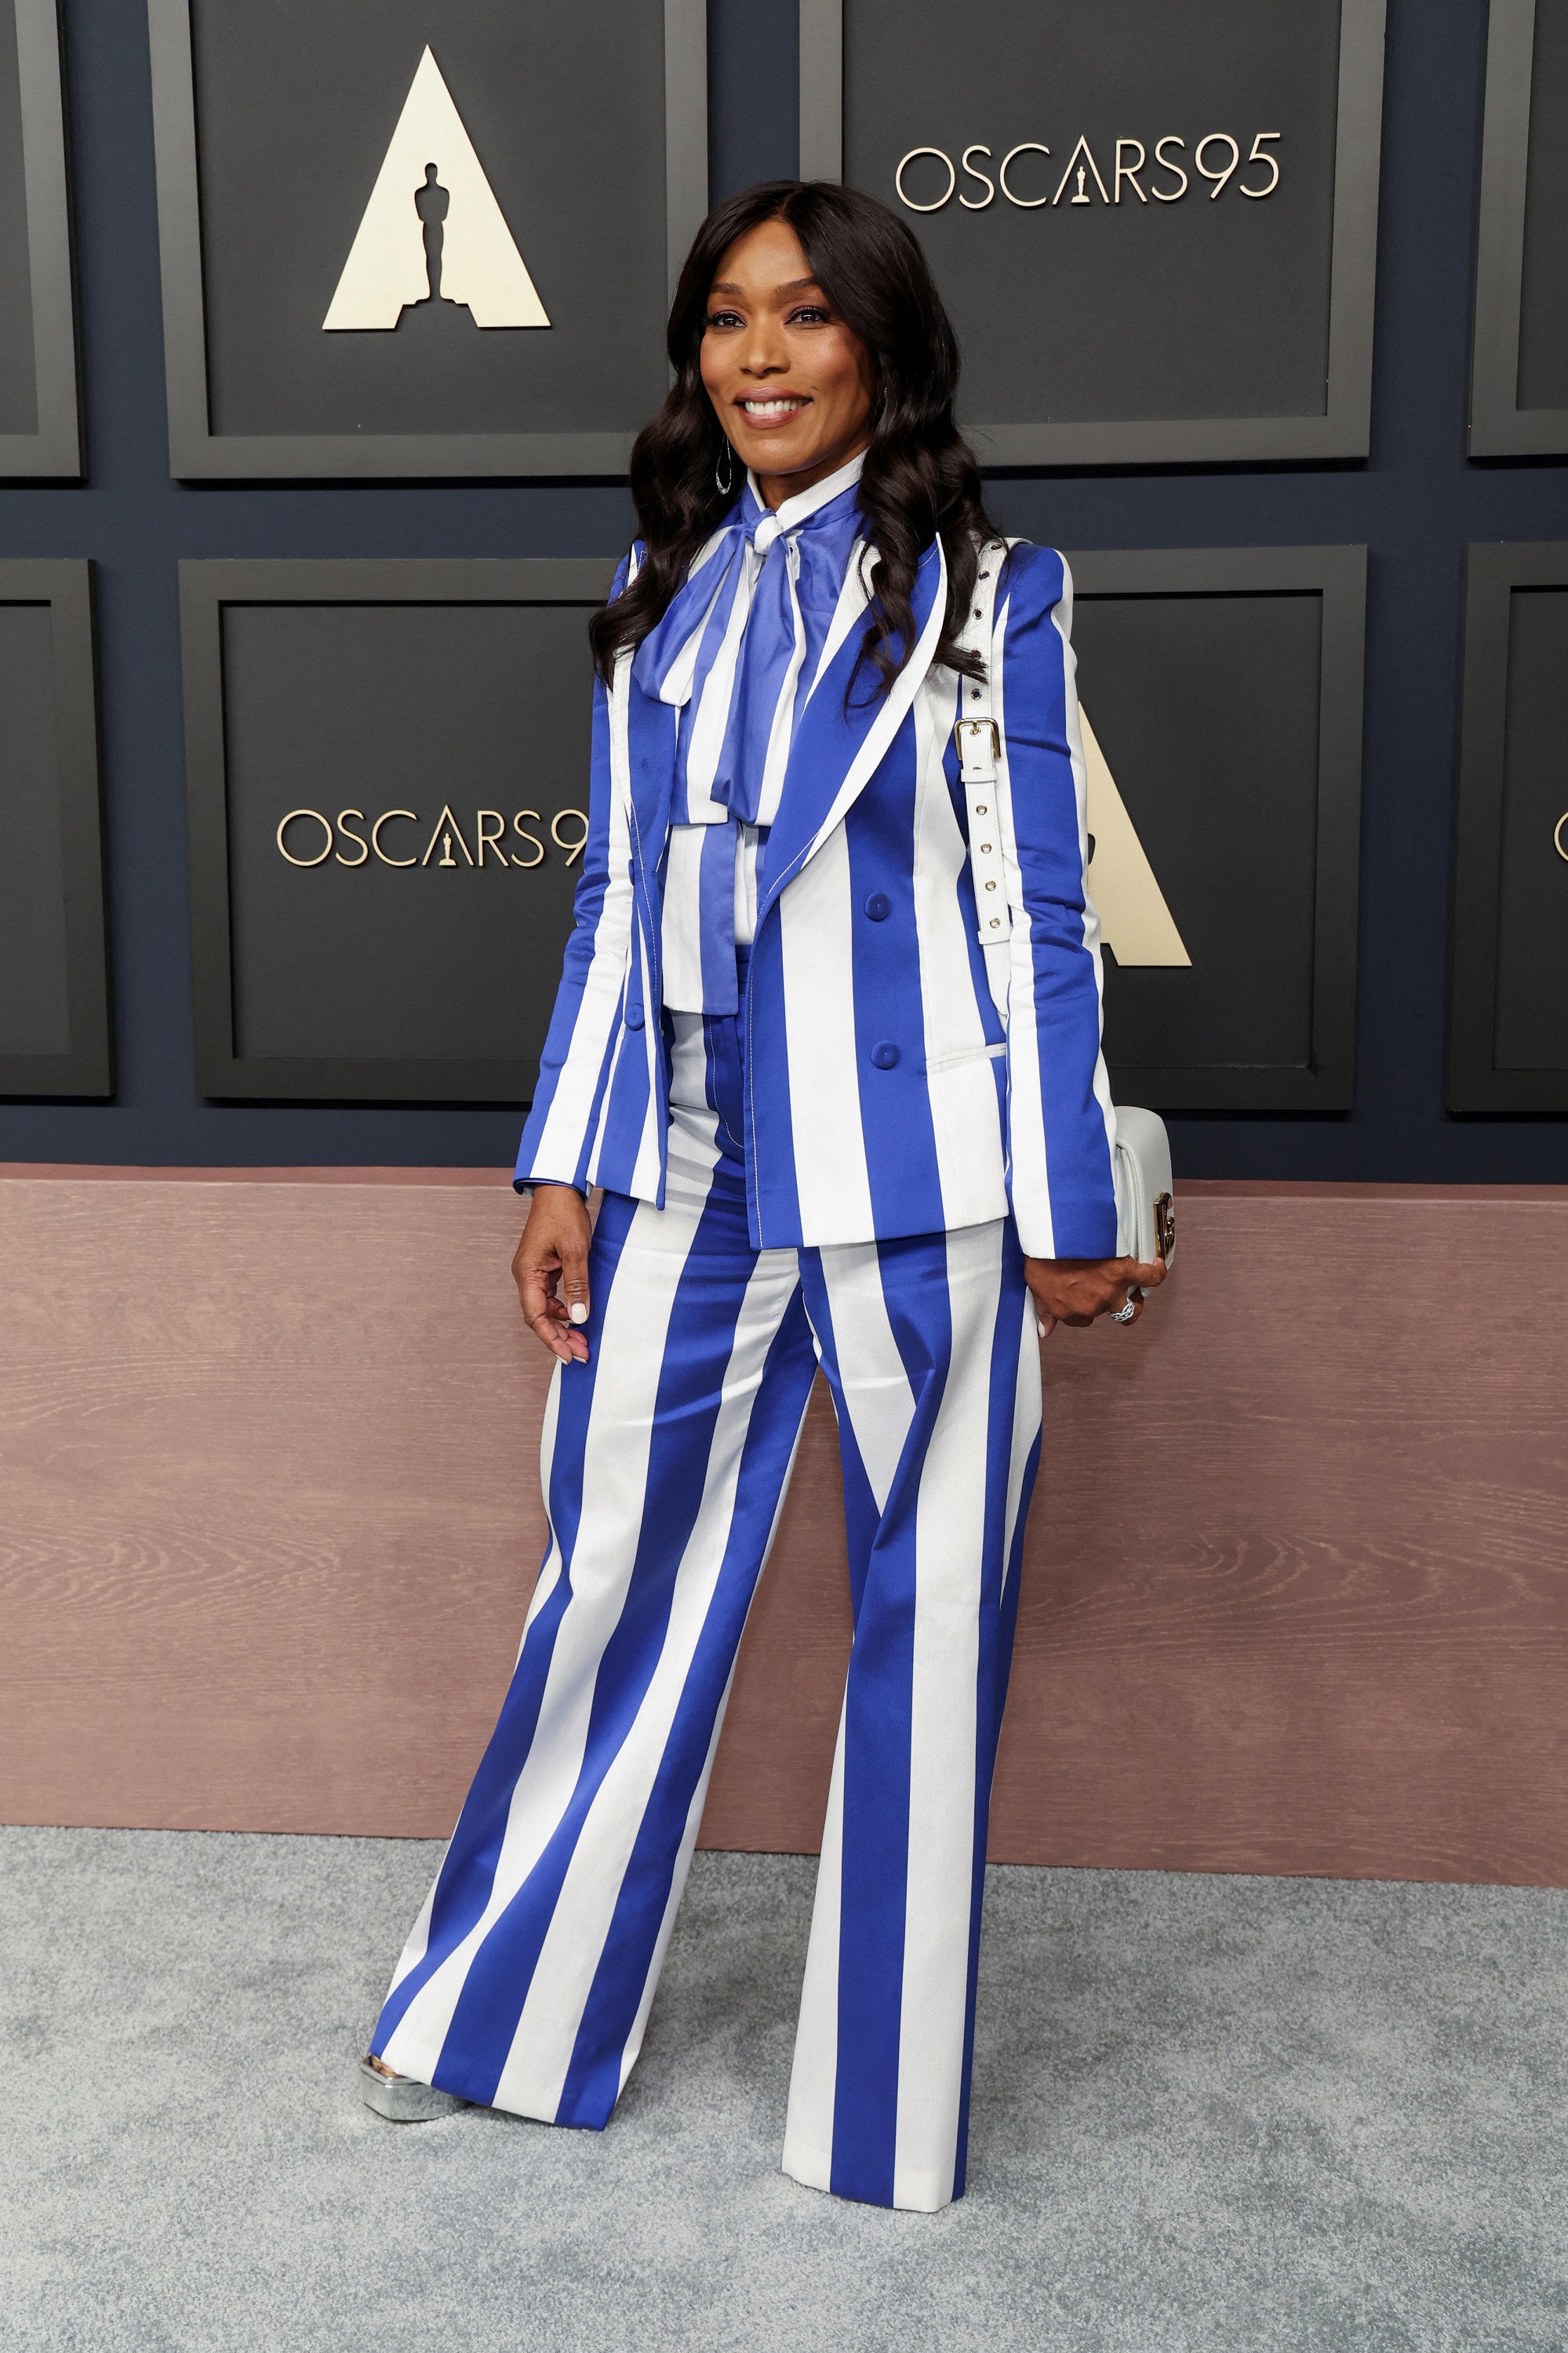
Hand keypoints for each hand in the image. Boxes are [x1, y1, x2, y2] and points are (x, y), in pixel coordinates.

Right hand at [512, 1184, 593, 1362]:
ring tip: (583, 1339)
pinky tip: (579, 1315)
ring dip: (563, 1325)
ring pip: (545, 1309)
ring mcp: (534, 1272)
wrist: (559, 1188)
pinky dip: (564, 1309)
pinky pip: (551, 1296)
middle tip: (582, 1352)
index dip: (551, 1339)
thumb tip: (579, 1318)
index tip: (568, 1355)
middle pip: (539, 1317)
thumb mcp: (576, 1250)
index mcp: (527, 1273)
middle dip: (559, 1336)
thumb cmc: (564, 1213)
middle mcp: (526, 1276)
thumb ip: (577, 1285)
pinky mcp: (544, 1267)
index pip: (535, 1317)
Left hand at [1024, 1252, 1166, 1337]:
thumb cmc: (1040, 1256)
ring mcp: (1110, 1292)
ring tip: (1136, 1287)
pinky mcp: (1124, 1272)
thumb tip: (1045, 1331)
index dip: (1085, 1306)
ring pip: (1132, 1308)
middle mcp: (1091, 1306)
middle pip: (1107, 1314)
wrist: (1051, 1235)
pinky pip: (1149, 1279)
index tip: (1084, 1294)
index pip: (1082, 1319)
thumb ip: (1044, 1311)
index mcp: (1068, 1311)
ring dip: (1135, 1300)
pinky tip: (1154, 1266)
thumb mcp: (1034, 1285)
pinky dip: (1155, 1274)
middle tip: (1109, 1289)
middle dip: (1108, 1302)